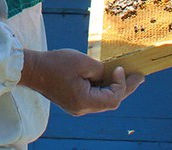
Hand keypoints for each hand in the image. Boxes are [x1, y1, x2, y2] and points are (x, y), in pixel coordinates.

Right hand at [18, 48, 143, 115]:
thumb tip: (111, 74)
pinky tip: (108, 78)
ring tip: (126, 75)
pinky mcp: (73, 102)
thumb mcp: (82, 62)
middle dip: (125, 88)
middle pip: (110, 102)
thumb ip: (100, 69)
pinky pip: (94, 98)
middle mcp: (82, 109)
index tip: (122, 68)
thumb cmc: (55, 63)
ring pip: (103, 101)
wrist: (32, 69)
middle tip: (139, 76)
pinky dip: (103, 88)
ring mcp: (77, 107)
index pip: (113, 99)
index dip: (122, 85)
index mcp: (84, 101)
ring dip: (114, 88)